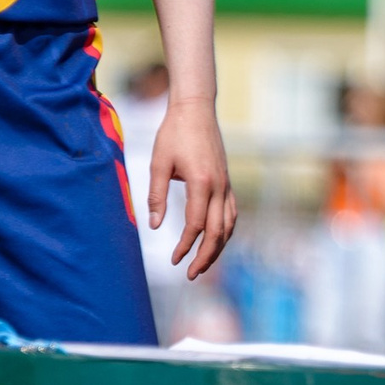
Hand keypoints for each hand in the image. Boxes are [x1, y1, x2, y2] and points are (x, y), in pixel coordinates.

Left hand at [149, 97, 236, 277]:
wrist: (196, 109)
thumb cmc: (173, 133)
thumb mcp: (158, 163)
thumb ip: (157, 196)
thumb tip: (153, 226)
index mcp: (201, 183)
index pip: (195, 225)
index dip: (185, 245)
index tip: (173, 260)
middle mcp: (219, 186)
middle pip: (218, 232)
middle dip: (205, 257)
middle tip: (191, 275)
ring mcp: (226, 184)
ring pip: (229, 225)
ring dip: (218, 247)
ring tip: (204, 263)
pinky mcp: (227, 181)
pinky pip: (231, 213)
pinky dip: (225, 230)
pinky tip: (216, 239)